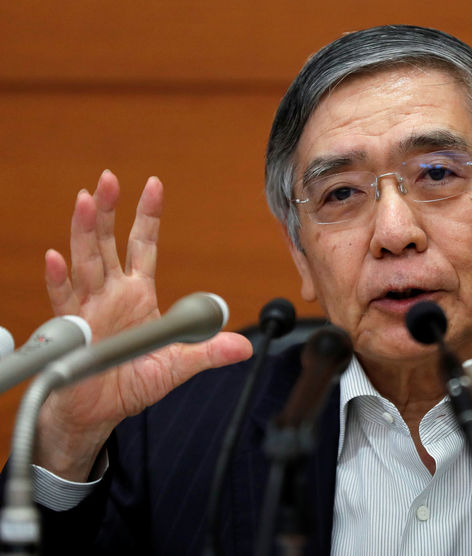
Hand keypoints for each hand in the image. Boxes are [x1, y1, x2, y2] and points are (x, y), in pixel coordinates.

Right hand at [36, 171, 252, 480]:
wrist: (98, 412)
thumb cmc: (132, 384)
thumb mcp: (178, 365)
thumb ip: (207, 351)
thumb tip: (244, 346)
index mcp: (138, 295)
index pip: (143, 246)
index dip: (148, 216)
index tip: (153, 185)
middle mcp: (111, 294)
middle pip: (109, 244)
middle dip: (109, 210)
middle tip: (109, 178)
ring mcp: (89, 309)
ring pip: (85, 262)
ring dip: (84, 231)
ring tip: (84, 200)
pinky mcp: (72, 331)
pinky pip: (64, 302)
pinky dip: (59, 280)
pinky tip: (56, 258)